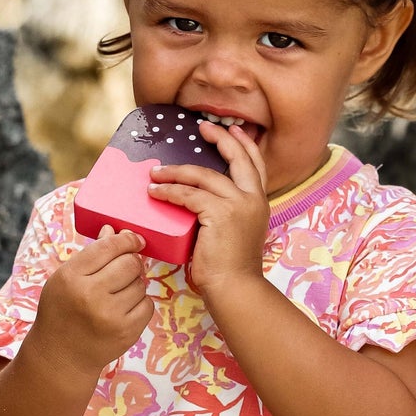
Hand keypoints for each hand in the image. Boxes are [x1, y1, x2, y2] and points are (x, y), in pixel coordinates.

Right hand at [32, 225, 153, 375]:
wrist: (61, 356)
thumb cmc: (62, 310)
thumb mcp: (66, 278)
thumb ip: (91, 254)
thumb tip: (113, 229)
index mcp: (71, 277)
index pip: (108, 246)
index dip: (126, 239)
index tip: (134, 239)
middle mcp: (90, 296)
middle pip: (130, 263)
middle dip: (131, 262)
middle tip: (124, 269)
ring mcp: (110, 316)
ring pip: (140, 284)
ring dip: (134, 284)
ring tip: (117, 294)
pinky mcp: (126, 332)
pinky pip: (148, 305)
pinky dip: (140, 304)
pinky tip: (123, 309)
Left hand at [149, 120, 269, 297]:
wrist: (235, 288)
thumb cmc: (231, 268)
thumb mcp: (236, 232)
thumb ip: (227, 213)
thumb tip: (201, 202)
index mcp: (260, 203)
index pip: (256, 164)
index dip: (245, 144)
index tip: (233, 130)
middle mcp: (253, 199)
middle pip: (237, 158)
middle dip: (220, 139)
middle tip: (202, 127)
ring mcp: (239, 204)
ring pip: (203, 175)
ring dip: (176, 171)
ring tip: (156, 172)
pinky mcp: (220, 213)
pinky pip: (189, 194)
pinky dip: (169, 191)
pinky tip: (155, 192)